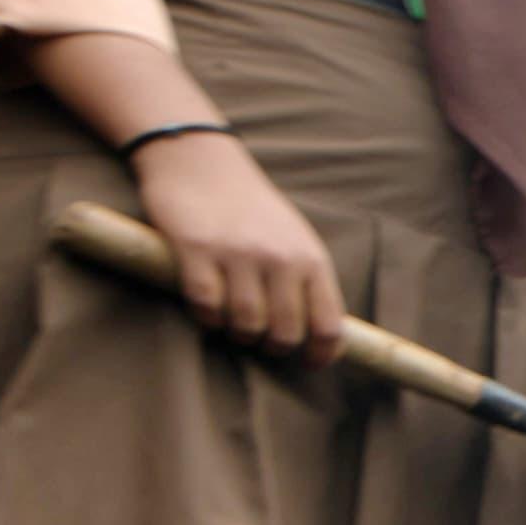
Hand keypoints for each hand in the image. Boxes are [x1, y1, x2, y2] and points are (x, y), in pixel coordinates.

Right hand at [132, 129, 347, 360]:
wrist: (200, 161)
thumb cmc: (252, 209)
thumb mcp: (295, 238)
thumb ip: (307, 280)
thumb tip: (320, 334)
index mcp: (310, 258)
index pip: (329, 324)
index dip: (321, 354)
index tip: (309, 363)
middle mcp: (279, 257)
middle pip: (286, 332)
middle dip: (274, 347)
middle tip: (262, 341)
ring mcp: (238, 253)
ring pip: (246, 324)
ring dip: (239, 334)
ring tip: (234, 323)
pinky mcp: (196, 250)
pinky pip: (206, 306)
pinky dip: (207, 317)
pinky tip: (207, 309)